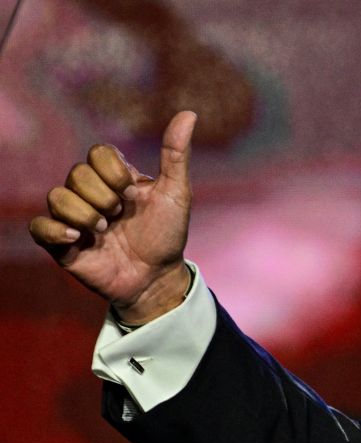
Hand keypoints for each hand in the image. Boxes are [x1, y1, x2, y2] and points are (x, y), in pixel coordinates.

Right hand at [29, 111, 197, 324]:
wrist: (158, 278)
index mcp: (114, 178)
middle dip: (104, 197)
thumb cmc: (167, 235)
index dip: (112, 171)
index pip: (97, 153)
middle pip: (77, 174)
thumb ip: (176, 155)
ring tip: (105, 232)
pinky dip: (56, 230)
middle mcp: (91, 194)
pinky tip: (79, 239)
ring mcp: (74, 218)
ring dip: (84, 215)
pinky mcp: (61, 244)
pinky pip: (39, 226)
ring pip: (56, 197)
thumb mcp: (176, 194)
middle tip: (121, 217)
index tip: (133, 193)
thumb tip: (189, 113)